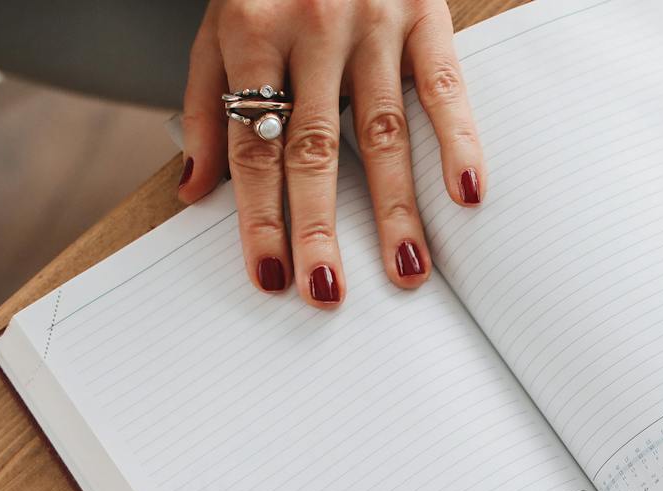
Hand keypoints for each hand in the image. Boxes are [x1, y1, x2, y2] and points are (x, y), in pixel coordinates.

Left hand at [178, 0, 485, 305]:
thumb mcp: (219, 21)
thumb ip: (209, 103)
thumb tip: (196, 191)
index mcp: (252, 25)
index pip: (253, 143)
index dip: (259, 215)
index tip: (269, 273)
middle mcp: (313, 23)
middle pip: (314, 146)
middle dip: (319, 226)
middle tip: (327, 290)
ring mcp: (375, 19)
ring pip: (382, 129)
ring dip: (397, 207)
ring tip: (406, 269)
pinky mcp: (426, 12)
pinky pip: (444, 87)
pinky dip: (460, 141)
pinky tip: (467, 193)